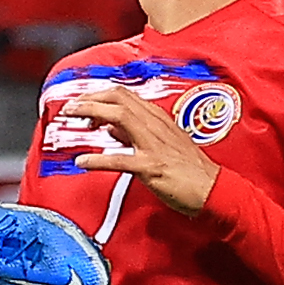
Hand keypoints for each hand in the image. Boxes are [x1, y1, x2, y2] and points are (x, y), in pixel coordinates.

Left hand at [62, 84, 223, 213]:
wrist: (214, 190)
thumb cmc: (190, 170)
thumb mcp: (163, 144)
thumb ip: (135, 134)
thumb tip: (110, 128)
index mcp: (158, 119)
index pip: (125, 95)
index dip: (100, 94)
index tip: (82, 102)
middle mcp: (156, 126)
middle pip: (119, 98)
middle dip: (90, 98)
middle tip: (69, 107)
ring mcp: (154, 145)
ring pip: (120, 116)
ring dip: (91, 112)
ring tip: (70, 118)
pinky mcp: (152, 167)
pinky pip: (120, 159)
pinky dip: (97, 160)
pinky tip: (82, 162)